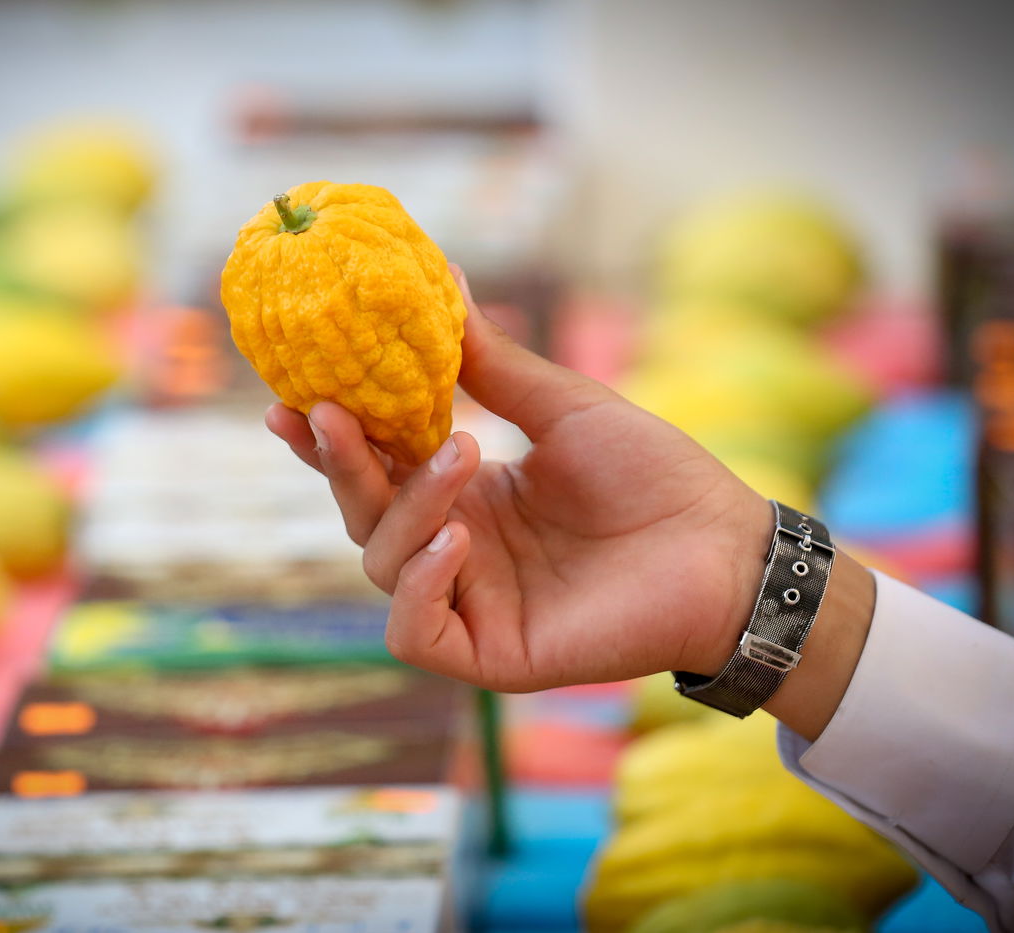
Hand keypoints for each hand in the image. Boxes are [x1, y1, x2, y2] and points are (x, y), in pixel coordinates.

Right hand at [267, 265, 770, 691]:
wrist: (722, 548)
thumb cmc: (653, 474)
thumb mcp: (562, 406)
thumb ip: (491, 360)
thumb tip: (441, 277)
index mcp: (465, 492)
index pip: (374, 464)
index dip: (328, 436)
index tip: (290, 394)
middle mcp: (454, 546)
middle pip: (361, 511)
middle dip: (339, 462)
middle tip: (326, 411)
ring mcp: (467, 602)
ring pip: (380, 564)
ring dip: (403, 507)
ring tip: (460, 456)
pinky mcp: (486, 654)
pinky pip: (412, 630)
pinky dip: (418, 585)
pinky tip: (455, 539)